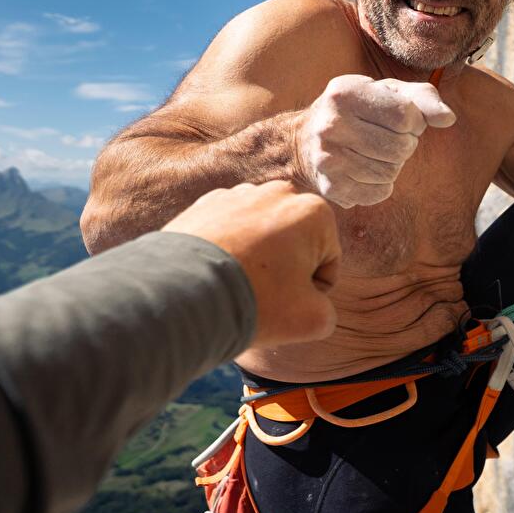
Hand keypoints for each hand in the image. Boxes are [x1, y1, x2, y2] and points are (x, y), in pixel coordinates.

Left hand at [161, 181, 340, 347]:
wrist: (185, 291)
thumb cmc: (256, 302)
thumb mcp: (313, 320)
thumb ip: (328, 311)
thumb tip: (313, 305)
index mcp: (314, 212)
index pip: (328, 262)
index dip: (312, 292)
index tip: (287, 303)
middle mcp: (279, 192)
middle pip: (295, 244)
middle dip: (285, 269)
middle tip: (263, 296)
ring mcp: (239, 194)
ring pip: (262, 236)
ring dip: (257, 259)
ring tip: (237, 286)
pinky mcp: (206, 203)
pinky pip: (230, 232)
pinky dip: (227, 251)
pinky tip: (216, 274)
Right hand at [294, 74, 455, 207]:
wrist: (302, 141)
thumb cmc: (356, 111)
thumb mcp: (386, 92)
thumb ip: (423, 98)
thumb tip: (448, 119)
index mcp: (345, 93)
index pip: (405, 116)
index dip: (414, 122)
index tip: (403, 121)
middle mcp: (331, 125)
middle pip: (400, 147)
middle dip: (405, 145)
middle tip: (389, 139)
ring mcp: (327, 158)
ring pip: (391, 173)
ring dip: (393, 165)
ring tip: (375, 154)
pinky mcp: (330, 186)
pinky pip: (378, 193)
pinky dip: (380, 185)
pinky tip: (365, 171)